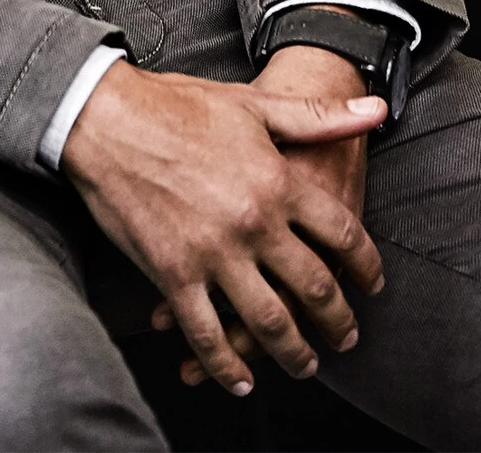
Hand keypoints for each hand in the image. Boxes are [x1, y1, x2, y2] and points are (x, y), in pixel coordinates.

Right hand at [159, 44, 371, 385]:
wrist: (105, 117)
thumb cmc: (176, 105)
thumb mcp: (251, 103)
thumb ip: (317, 114)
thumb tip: (376, 110)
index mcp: (278, 180)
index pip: (344, 236)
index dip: (367, 267)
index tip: (371, 284)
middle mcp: (253, 223)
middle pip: (315, 289)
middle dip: (338, 322)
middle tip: (345, 337)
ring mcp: (213, 253)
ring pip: (270, 323)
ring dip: (294, 354)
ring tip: (304, 365)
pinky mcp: (172, 273)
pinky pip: (207, 334)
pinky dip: (226, 366)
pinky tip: (239, 378)